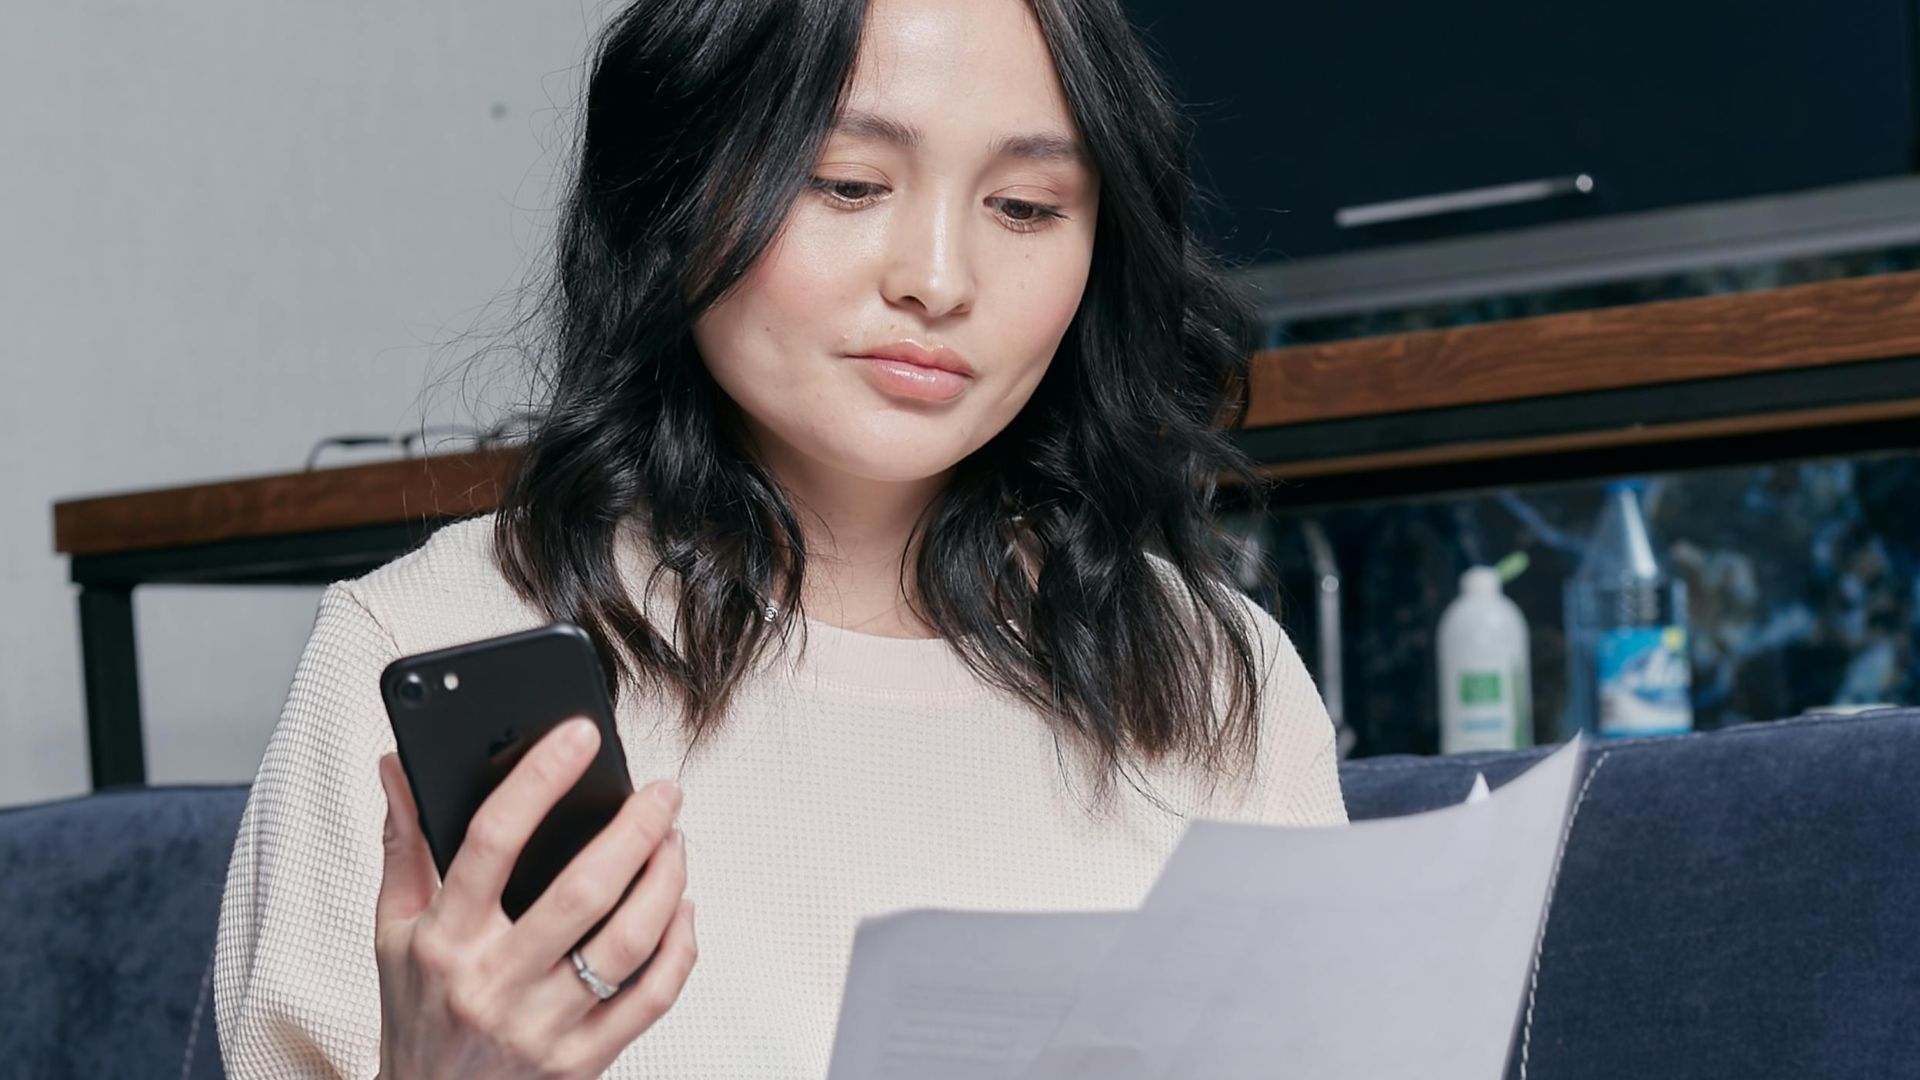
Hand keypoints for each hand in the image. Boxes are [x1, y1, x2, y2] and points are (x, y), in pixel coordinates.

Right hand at [374, 718, 695, 1078]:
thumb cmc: (416, 1014)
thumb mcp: (393, 929)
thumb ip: (404, 844)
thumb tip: (398, 766)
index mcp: (444, 941)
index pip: (491, 842)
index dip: (539, 778)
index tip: (579, 735)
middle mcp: (493, 984)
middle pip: (581, 891)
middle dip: (636, 829)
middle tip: (663, 792)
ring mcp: (541, 1027)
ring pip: (627, 943)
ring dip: (666, 881)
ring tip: (675, 841)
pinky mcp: (582, 1062)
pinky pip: (651, 998)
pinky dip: (680, 947)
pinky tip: (681, 909)